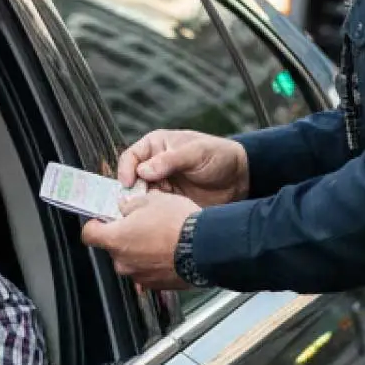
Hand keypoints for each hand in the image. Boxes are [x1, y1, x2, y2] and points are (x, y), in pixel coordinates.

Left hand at [82, 190, 199, 289]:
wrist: (205, 247)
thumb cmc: (178, 224)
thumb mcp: (153, 200)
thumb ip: (132, 205)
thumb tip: (126, 207)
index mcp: (116, 239)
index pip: (89, 234)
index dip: (95, 225)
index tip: (101, 221)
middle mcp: (123, 261)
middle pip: (114, 248)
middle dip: (125, 237)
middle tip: (142, 224)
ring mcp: (139, 276)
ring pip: (132, 261)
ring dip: (141, 251)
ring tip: (161, 238)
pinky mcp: (156, 285)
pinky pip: (148, 272)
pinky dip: (155, 263)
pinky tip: (170, 251)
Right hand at [117, 129, 249, 207]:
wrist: (239, 179)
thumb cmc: (219, 156)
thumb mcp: (196, 153)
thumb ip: (170, 160)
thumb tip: (143, 171)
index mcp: (156, 146)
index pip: (130, 157)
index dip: (126, 171)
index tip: (128, 185)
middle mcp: (154, 165)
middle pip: (131, 180)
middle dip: (132, 192)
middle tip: (137, 204)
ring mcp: (161, 185)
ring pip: (140, 197)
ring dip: (141, 205)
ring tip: (149, 212)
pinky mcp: (168, 202)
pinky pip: (153, 209)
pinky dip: (153, 214)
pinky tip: (158, 219)